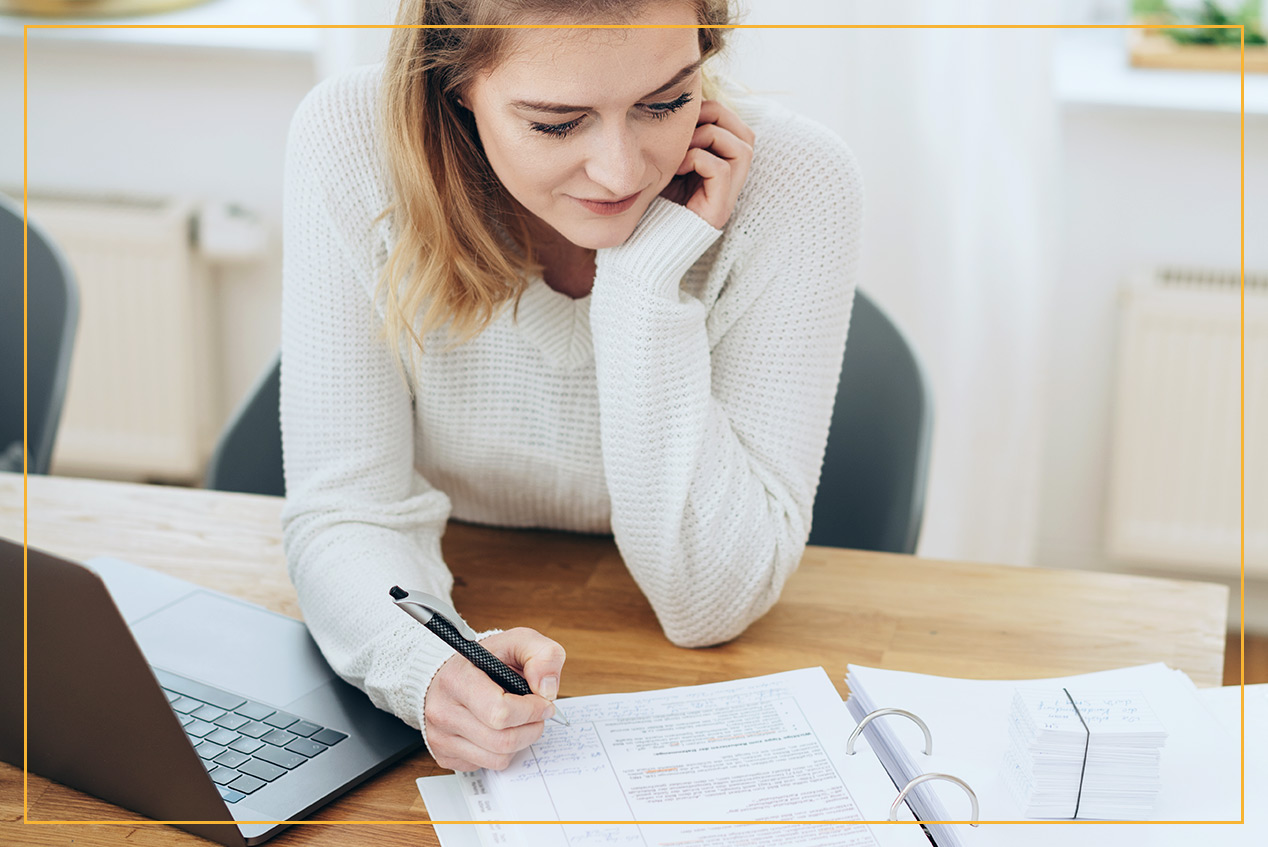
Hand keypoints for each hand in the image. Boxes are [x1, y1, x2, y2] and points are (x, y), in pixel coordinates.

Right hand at [423, 627, 565, 771]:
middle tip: (537, 714)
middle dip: (531, 728)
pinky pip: (486, 766)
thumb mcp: (519, 642)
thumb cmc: (486, 660)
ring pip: (497, 758)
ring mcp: (440, 736)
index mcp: (457, 679)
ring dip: (519, 742)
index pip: (500, 712)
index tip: (543, 702)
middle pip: (502, 740)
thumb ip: (543, 655)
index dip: (531, 711)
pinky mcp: (444, 755)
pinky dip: (502, 752)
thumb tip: (547, 689)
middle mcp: (442, 710)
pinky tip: (499, 730)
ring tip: (519, 721)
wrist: (454, 674)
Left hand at [659, 99, 755, 229]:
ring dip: (708, 138)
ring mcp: (728, 197)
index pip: (737, 127)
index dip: (713, 111)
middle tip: (683, 130)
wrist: (642, 240)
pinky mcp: (719, 211)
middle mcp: (732, 183)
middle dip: (715, 118)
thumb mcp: (665, 157)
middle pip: (746, 134)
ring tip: (681, 150)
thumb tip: (683, 97)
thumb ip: (679, 134)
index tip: (682, 118)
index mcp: (722, 166)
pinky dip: (698, 159)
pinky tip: (677, 168)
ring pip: (742, 148)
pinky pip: (722, 169)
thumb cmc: (649, 197)